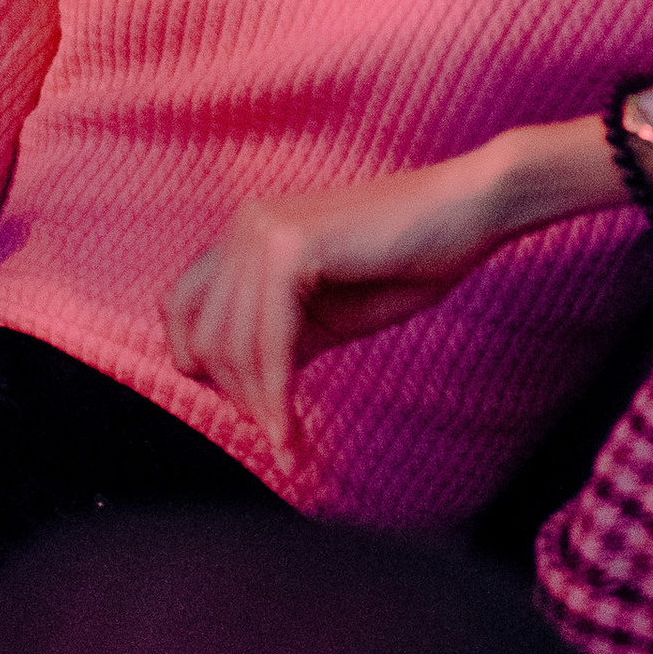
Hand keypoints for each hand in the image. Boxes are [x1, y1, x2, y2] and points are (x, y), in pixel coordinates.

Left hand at [163, 120, 607, 462]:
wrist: (469, 211)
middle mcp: (245, 225)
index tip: (248, 404)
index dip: (203, 365)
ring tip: (291, 442)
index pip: (183, 309)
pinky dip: (277, 397)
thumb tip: (241, 389)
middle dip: (236, 395)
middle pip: (202, 336)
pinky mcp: (293, 249)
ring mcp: (265, 232)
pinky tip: (293, 432)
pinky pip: (269, 344)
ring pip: (232, 347)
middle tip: (276, 432)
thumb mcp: (328, 310)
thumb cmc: (411, 258)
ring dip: (259, 407)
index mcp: (248, 232)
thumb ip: (280, 337)